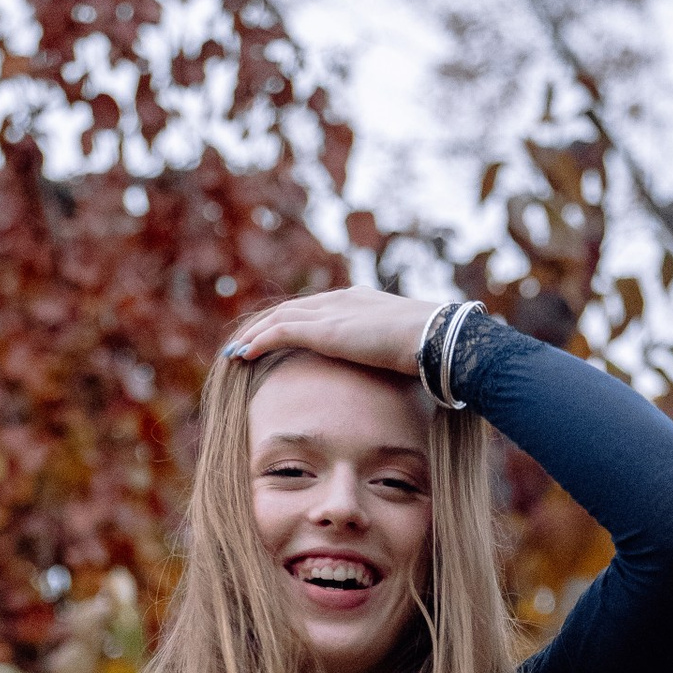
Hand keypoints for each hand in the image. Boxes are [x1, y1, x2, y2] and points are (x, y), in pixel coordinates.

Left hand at [223, 283, 434, 377]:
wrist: (436, 338)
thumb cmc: (430, 348)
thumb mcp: (405, 348)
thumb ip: (391, 352)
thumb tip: (399, 373)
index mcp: (360, 301)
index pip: (316, 307)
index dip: (293, 321)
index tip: (277, 336)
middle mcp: (342, 299)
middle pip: (292, 308)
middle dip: (266, 325)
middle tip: (245, 343)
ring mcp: (333, 312)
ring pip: (280, 317)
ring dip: (254, 334)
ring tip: (236, 352)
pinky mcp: (325, 329)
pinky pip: (280, 332)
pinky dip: (259, 341)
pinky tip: (243, 355)